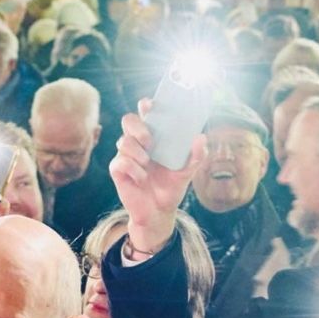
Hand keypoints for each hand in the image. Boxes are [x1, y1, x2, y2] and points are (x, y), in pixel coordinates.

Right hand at [108, 97, 204, 252]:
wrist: (160, 212)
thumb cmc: (171, 187)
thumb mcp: (188, 171)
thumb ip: (196, 155)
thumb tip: (200, 137)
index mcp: (154, 137)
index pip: (146, 113)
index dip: (145, 105)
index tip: (150, 105)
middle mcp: (138, 142)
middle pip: (128, 120)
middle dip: (138, 127)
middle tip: (150, 141)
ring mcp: (126, 155)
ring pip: (123, 141)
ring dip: (137, 152)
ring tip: (148, 164)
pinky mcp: (118, 170)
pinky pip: (120, 162)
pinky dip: (133, 169)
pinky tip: (142, 178)